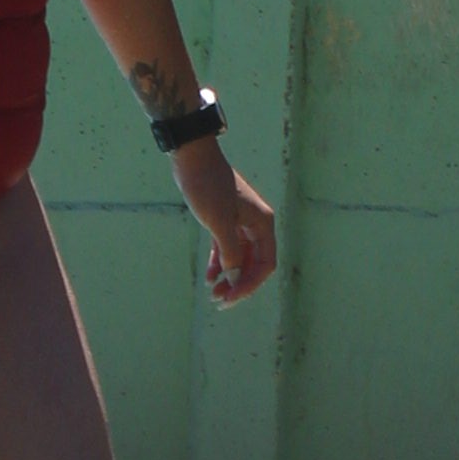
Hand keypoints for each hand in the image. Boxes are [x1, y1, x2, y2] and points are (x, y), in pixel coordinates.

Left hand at [183, 154, 277, 304]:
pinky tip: (210, 278)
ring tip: (213, 293)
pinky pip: (227, 249)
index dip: (251, 284)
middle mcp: (256, 225)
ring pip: (240, 258)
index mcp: (262, 224)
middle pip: (254, 264)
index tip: (232, 297)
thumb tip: (235, 276)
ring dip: (229, 277)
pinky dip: (220, 264)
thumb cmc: (208, 187)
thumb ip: (230, 251)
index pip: (265, 264)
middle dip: (239, 284)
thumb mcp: (219, 222)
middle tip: (220, 301)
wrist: (193, 159)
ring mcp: (240, 223)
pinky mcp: (225, 220)